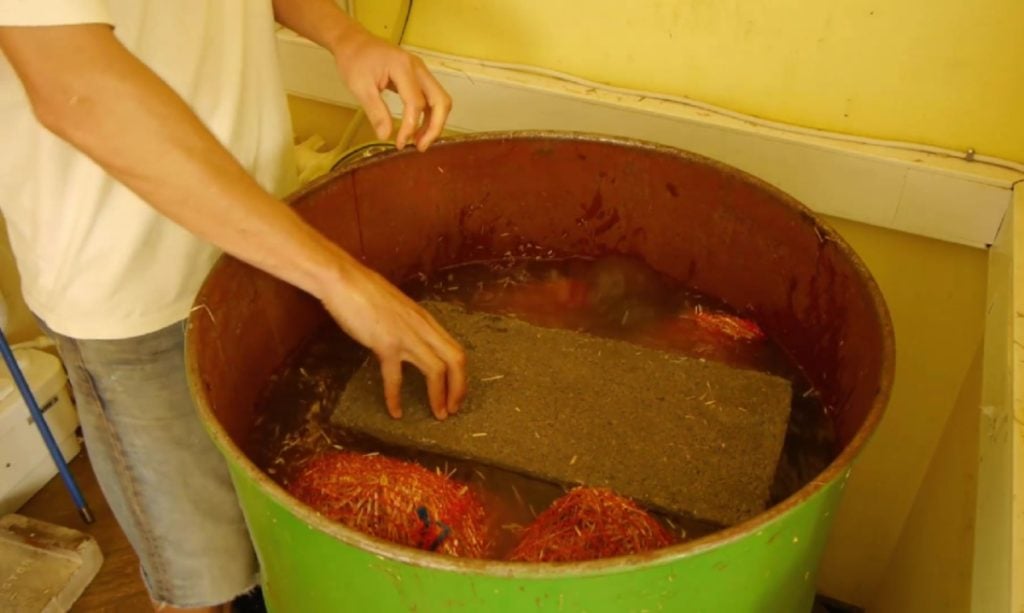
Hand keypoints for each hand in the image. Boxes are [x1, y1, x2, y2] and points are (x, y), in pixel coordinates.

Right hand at [322, 253, 466, 419]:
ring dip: (439, 396)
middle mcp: (422, 328)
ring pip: (436, 370)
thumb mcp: (398, 309)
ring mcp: (406, 335)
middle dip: (459, 389)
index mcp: (426, 320)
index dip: (461, 375)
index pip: (455, 350)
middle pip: (456, 361)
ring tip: (438, 415)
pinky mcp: (385, 343)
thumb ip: (409, 326)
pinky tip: (395, 412)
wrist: (343, 280)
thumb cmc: (366, 291)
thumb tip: (411, 343)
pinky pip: (395, 377)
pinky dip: (395, 398)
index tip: (456, 393)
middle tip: (453, 410)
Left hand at [333, 28, 451, 150]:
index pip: (416, 103)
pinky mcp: (419, 77)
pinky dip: (429, 116)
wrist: (354, 42)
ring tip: (418, 142)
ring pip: (440, 100)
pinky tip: (417, 129)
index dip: (411, 126)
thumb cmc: (354, 61)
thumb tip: (385, 136)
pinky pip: (432, 98)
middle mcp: (418, 68)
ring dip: (434, 123)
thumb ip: (375, 112)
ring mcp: (421, 71)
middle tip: (420, 147)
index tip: (399, 143)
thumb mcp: (360, 87)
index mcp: (403, 67)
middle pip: (440, 100)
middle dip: (434, 127)